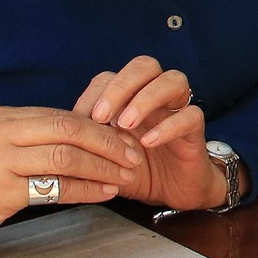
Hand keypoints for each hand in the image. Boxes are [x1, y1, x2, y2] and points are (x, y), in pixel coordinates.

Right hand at [0, 105, 140, 231]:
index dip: (97, 127)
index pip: (61, 116)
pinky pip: (52, 189)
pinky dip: (85, 189)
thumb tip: (79, 132)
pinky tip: (103, 192)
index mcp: (4, 119)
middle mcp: (2, 136)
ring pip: (65, 158)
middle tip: (133, 154)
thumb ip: (30, 135)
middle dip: (108, 142)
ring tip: (124, 175)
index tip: (123, 136)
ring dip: (102, 167)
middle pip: (69, 130)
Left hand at [73, 57, 225, 212]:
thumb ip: (89, 140)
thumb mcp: (105, 155)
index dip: (95, 93)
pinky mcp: (195, 130)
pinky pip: (190, 115)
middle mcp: (156, 97)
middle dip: (121, 85)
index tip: (79, 120)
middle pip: (145, 65)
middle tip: (102, 115)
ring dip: (146, 98)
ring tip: (126, 124)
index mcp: (131, 98)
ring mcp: (178, 110)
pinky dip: (168, 126)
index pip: (112, 76)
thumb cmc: (137, 169)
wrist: (172, 192)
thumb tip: (63, 133)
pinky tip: (148, 142)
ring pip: (173, 80)